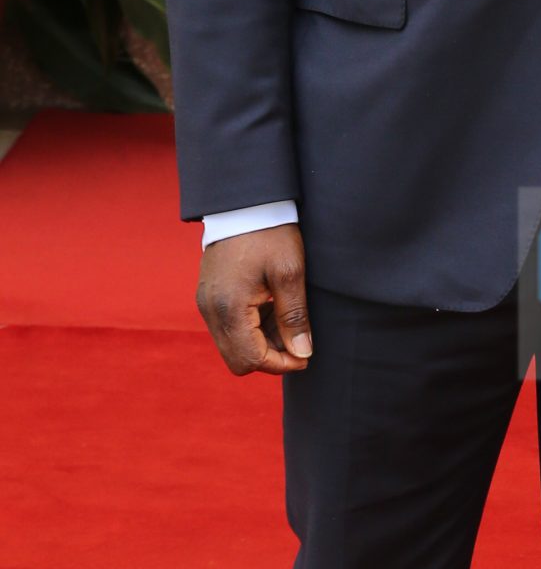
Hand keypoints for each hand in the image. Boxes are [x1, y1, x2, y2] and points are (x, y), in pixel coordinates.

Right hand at [196, 224, 312, 375]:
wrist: (244, 204)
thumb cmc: (270, 234)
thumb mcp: (290, 273)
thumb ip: (294, 317)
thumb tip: (302, 353)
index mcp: (228, 307)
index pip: (250, 359)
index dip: (281, 364)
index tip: (306, 355)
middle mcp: (210, 311)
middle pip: (238, 359)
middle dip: (270, 357)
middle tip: (297, 338)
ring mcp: (206, 304)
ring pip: (233, 345)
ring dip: (261, 342)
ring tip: (286, 317)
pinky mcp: (209, 296)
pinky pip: (228, 328)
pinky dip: (251, 328)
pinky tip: (271, 308)